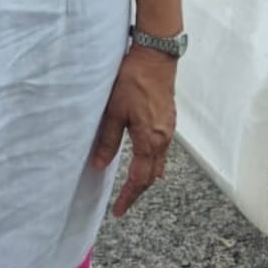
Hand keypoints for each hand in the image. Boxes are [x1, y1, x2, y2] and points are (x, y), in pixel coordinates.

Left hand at [91, 42, 176, 216]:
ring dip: (146, 177)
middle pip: (152, 176)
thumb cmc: (133, 79)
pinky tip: (145, 161)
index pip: (139, 179)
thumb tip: (99, 165)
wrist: (155, 56)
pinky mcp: (168, 120)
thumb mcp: (114, 110)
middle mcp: (163, 139)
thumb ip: (108, 140)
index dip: (128, 196)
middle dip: (137, 191)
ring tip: (131, 187)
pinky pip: (162, 150)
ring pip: (159, 164)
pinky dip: (152, 162)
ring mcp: (168, 130)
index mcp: (149, 140)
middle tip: (123, 204)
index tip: (118, 211)